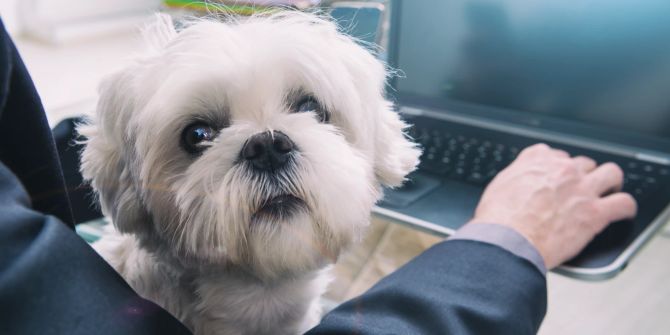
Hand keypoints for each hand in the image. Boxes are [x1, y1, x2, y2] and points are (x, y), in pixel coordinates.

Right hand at [470, 143, 637, 268]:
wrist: (507, 241)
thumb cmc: (498, 219)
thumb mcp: (499, 186)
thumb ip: (517, 176)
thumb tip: (519, 181)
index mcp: (537, 160)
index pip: (555, 154)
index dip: (557, 168)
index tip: (555, 178)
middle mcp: (563, 170)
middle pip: (583, 163)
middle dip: (581, 175)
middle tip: (578, 190)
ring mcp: (582, 189)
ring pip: (611, 173)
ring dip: (610, 182)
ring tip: (608, 191)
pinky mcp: (595, 212)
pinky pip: (624, 203)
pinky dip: (625, 208)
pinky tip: (622, 212)